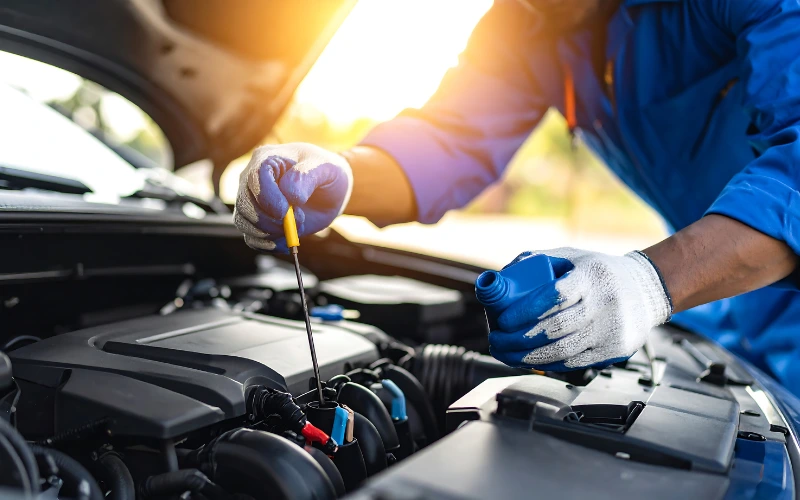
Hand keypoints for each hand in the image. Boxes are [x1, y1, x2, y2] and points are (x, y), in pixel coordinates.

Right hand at [234, 143, 352, 251]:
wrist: (330, 191)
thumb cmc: (327, 173)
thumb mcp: (326, 168)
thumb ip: (306, 177)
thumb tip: (290, 196)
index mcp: (267, 159)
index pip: (255, 177)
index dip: (268, 198)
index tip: (285, 211)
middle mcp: (252, 180)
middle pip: (245, 204)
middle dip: (271, 220)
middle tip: (300, 220)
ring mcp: (252, 202)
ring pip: (244, 223)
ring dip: (271, 233)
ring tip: (297, 227)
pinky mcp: (257, 222)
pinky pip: (251, 239)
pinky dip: (268, 245)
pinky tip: (287, 241)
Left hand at [489, 248, 671, 370]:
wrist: (647, 289)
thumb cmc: (598, 272)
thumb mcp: (571, 257)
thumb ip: (534, 262)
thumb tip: (497, 281)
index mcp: (592, 276)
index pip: (555, 295)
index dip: (525, 310)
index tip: (502, 319)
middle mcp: (605, 304)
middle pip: (556, 329)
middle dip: (518, 339)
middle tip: (496, 340)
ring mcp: (611, 331)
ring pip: (563, 352)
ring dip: (527, 358)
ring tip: (505, 353)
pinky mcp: (614, 351)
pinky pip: (574, 363)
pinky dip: (546, 364)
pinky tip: (527, 361)